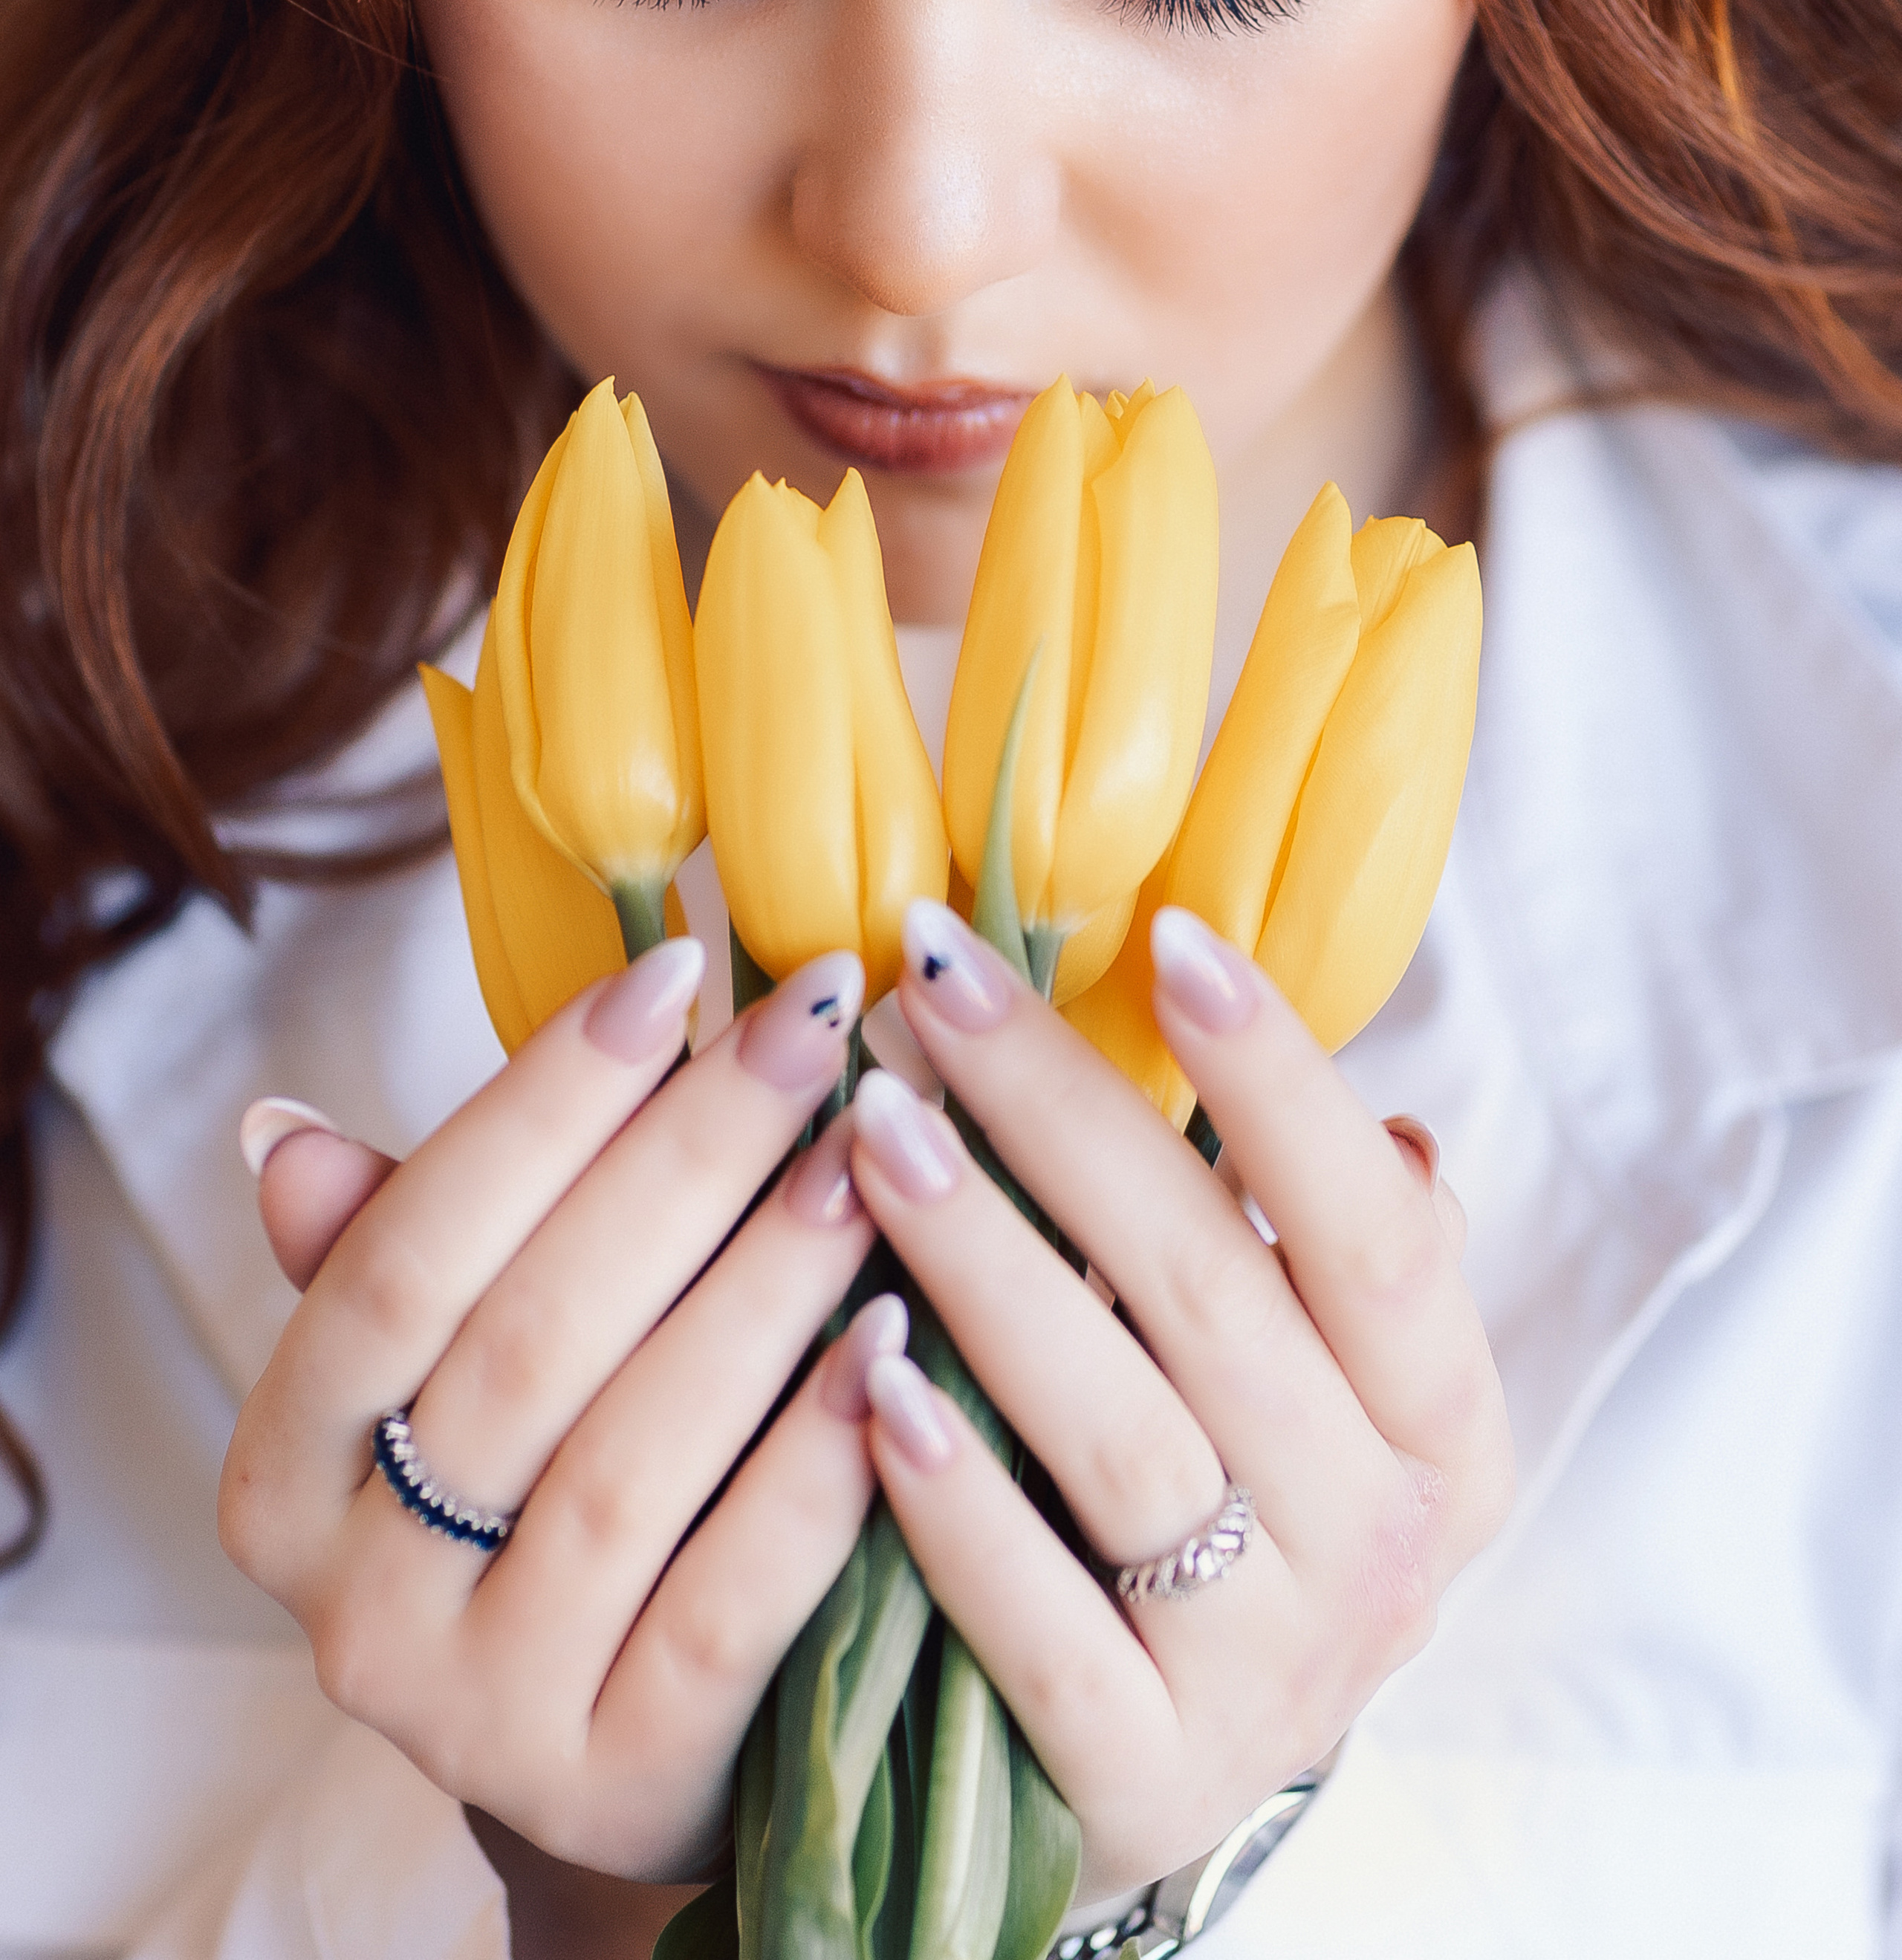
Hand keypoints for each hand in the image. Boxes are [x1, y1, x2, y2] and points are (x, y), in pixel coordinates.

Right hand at [220, 938, 897, 1880]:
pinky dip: (819, 1464)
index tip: (676, 964)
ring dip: (765, 1285)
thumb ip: (399, 1249)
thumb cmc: (563, 1476)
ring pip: (632, 1460)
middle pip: (528, 1340)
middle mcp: (354, 1608)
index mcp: (287, 1475)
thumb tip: (281, 1135)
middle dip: (688, 1155)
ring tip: (875, 1153)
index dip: (539, 1102)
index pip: (400, 1255)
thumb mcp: (465, 1367)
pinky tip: (902, 1339)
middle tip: (821, 1018)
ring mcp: (480, 1716)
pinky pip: (732, 1603)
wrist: (640, 1742)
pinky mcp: (620, 1789)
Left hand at [845, 900, 1513, 1901]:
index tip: (1165, 936)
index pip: (1376, 1226)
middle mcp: (1383, 1549)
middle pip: (1212, 1294)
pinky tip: (863, 1387)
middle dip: (1058, 1116)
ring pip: (1120, 1435)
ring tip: (870, 1137)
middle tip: (929, 985)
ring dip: (986, 1269)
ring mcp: (1272, 1677)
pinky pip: (1045, 1631)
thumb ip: (1297, 1232)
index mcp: (1441, 1426)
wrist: (1148, 1781)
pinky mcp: (1146, 1785)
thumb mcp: (1302, 1384)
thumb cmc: (1216, 1509)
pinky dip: (958, 1506)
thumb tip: (1289, 1047)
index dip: (1281, 1079)